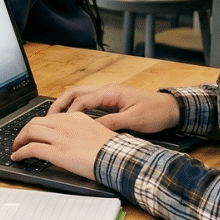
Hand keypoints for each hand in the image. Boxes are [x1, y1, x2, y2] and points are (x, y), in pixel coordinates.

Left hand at [11, 112, 115, 179]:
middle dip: (24, 131)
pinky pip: (31, 149)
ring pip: (30, 132)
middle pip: (35, 122)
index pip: (49, 118)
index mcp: (75, 117)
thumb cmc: (112, 149)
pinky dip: (20, 152)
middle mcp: (65, 124)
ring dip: (19, 140)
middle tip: (20, 140)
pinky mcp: (56, 152)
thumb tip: (72, 140)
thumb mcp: (96, 132)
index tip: (34, 133)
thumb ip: (81, 131)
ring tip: (16, 148)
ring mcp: (60, 137)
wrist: (117, 157)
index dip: (38, 126)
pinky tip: (17, 157)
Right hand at [49, 83, 179, 134]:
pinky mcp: (110, 100)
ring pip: (79, 96)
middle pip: (75, 93)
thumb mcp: (135, 120)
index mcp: (110, 92)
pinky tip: (72, 120)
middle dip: (59, 104)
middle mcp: (106, 90)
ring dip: (66, 106)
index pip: (81, 100)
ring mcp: (107, 94)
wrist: (171, 109)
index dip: (68, 113)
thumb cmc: (156, 113)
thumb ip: (112, 123)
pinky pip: (87, 101)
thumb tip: (91, 129)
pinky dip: (76, 108)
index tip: (59, 125)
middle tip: (48, 119)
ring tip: (55, 120)